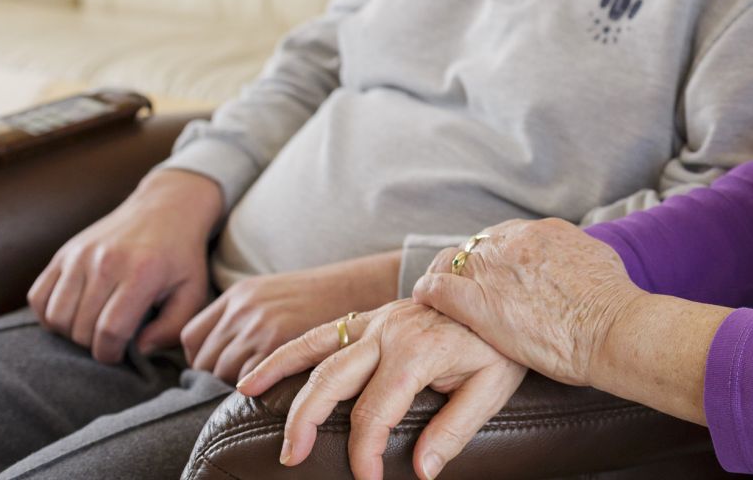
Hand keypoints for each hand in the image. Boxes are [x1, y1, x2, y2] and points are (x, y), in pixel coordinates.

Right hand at [27, 168, 222, 363]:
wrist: (166, 208)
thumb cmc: (181, 257)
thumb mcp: (193, 291)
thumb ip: (172, 327)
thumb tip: (139, 349)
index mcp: (142, 273)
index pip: (110, 331)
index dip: (111, 354)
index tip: (119, 354)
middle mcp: (106, 262)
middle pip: (81, 328)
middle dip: (93, 345)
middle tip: (110, 339)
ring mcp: (80, 255)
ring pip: (56, 316)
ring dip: (69, 333)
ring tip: (92, 327)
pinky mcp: (64, 253)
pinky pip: (38, 297)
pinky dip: (48, 315)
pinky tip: (72, 314)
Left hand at [180, 250, 401, 383]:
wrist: (360, 285)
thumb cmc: (325, 297)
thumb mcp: (276, 295)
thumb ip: (248, 318)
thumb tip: (226, 356)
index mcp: (240, 294)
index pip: (192, 338)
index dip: (203, 359)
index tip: (221, 369)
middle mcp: (242, 308)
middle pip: (205, 360)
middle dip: (221, 377)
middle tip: (250, 385)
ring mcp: (257, 324)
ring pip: (223, 374)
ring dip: (240, 387)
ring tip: (265, 389)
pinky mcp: (276, 341)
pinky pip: (245, 380)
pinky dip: (256, 390)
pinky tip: (275, 389)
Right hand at [240, 299, 524, 479]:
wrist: (505, 291)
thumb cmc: (500, 343)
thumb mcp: (494, 386)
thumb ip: (456, 428)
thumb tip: (421, 469)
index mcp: (418, 351)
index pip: (375, 412)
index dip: (364, 453)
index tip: (366, 479)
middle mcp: (390, 330)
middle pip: (332, 380)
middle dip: (307, 421)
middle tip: (291, 456)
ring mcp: (378, 319)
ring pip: (317, 348)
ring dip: (280, 374)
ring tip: (248, 395)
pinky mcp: (373, 317)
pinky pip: (322, 332)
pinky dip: (288, 351)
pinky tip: (258, 371)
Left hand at [415, 218, 639, 386]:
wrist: (611, 327)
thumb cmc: (613, 303)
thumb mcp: (597, 259)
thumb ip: (573, 254)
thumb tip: (571, 259)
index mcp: (543, 231)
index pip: (502, 237)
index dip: (493, 258)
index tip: (491, 275)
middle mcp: (515, 242)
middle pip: (475, 247)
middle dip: (468, 267)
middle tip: (464, 288)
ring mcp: (494, 269)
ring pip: (452, 263)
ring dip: (446, 278)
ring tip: (438, 297)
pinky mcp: (479, 302)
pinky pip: (437, 289)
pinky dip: (428, 293)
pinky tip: (424, 302)